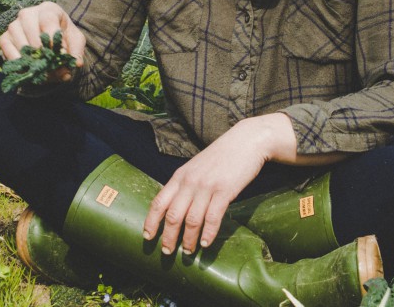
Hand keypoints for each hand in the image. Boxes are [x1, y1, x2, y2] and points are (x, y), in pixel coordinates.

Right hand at [0, 2, 85, 80]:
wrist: (49, 34)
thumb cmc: (62, 34)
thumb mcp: (75, 40)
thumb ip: (76, 51)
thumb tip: (76, 63)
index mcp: (48, 9)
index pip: (47, 21)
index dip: (52, 39)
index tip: (58, 54)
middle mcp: (27, 14)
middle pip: (32, 35)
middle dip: (43, 55)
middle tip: (52, 68)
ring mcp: (14, 25)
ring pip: (21, 45)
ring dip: (32, 61)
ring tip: (43, 71)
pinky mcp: (4, 38)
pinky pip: (8, 52)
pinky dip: (19, 63)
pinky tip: (29, 69)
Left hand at [142, 113, 296, 254]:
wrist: (246, 141)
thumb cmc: (221, 156)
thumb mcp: (196, 167)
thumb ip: (186, 184)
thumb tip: (176, 207)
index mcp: (180, 176)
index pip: (159, 201)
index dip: (151, 221)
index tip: (147, 236)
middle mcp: (190, 181)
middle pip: (173, 215)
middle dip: (168, 237)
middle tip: (167, 252)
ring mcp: (207, 186)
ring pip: (192, 220)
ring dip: (188, 240)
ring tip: (188, 252)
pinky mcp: (225, 190)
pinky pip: (213, 217)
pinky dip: (208, 233)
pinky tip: (206, 243)